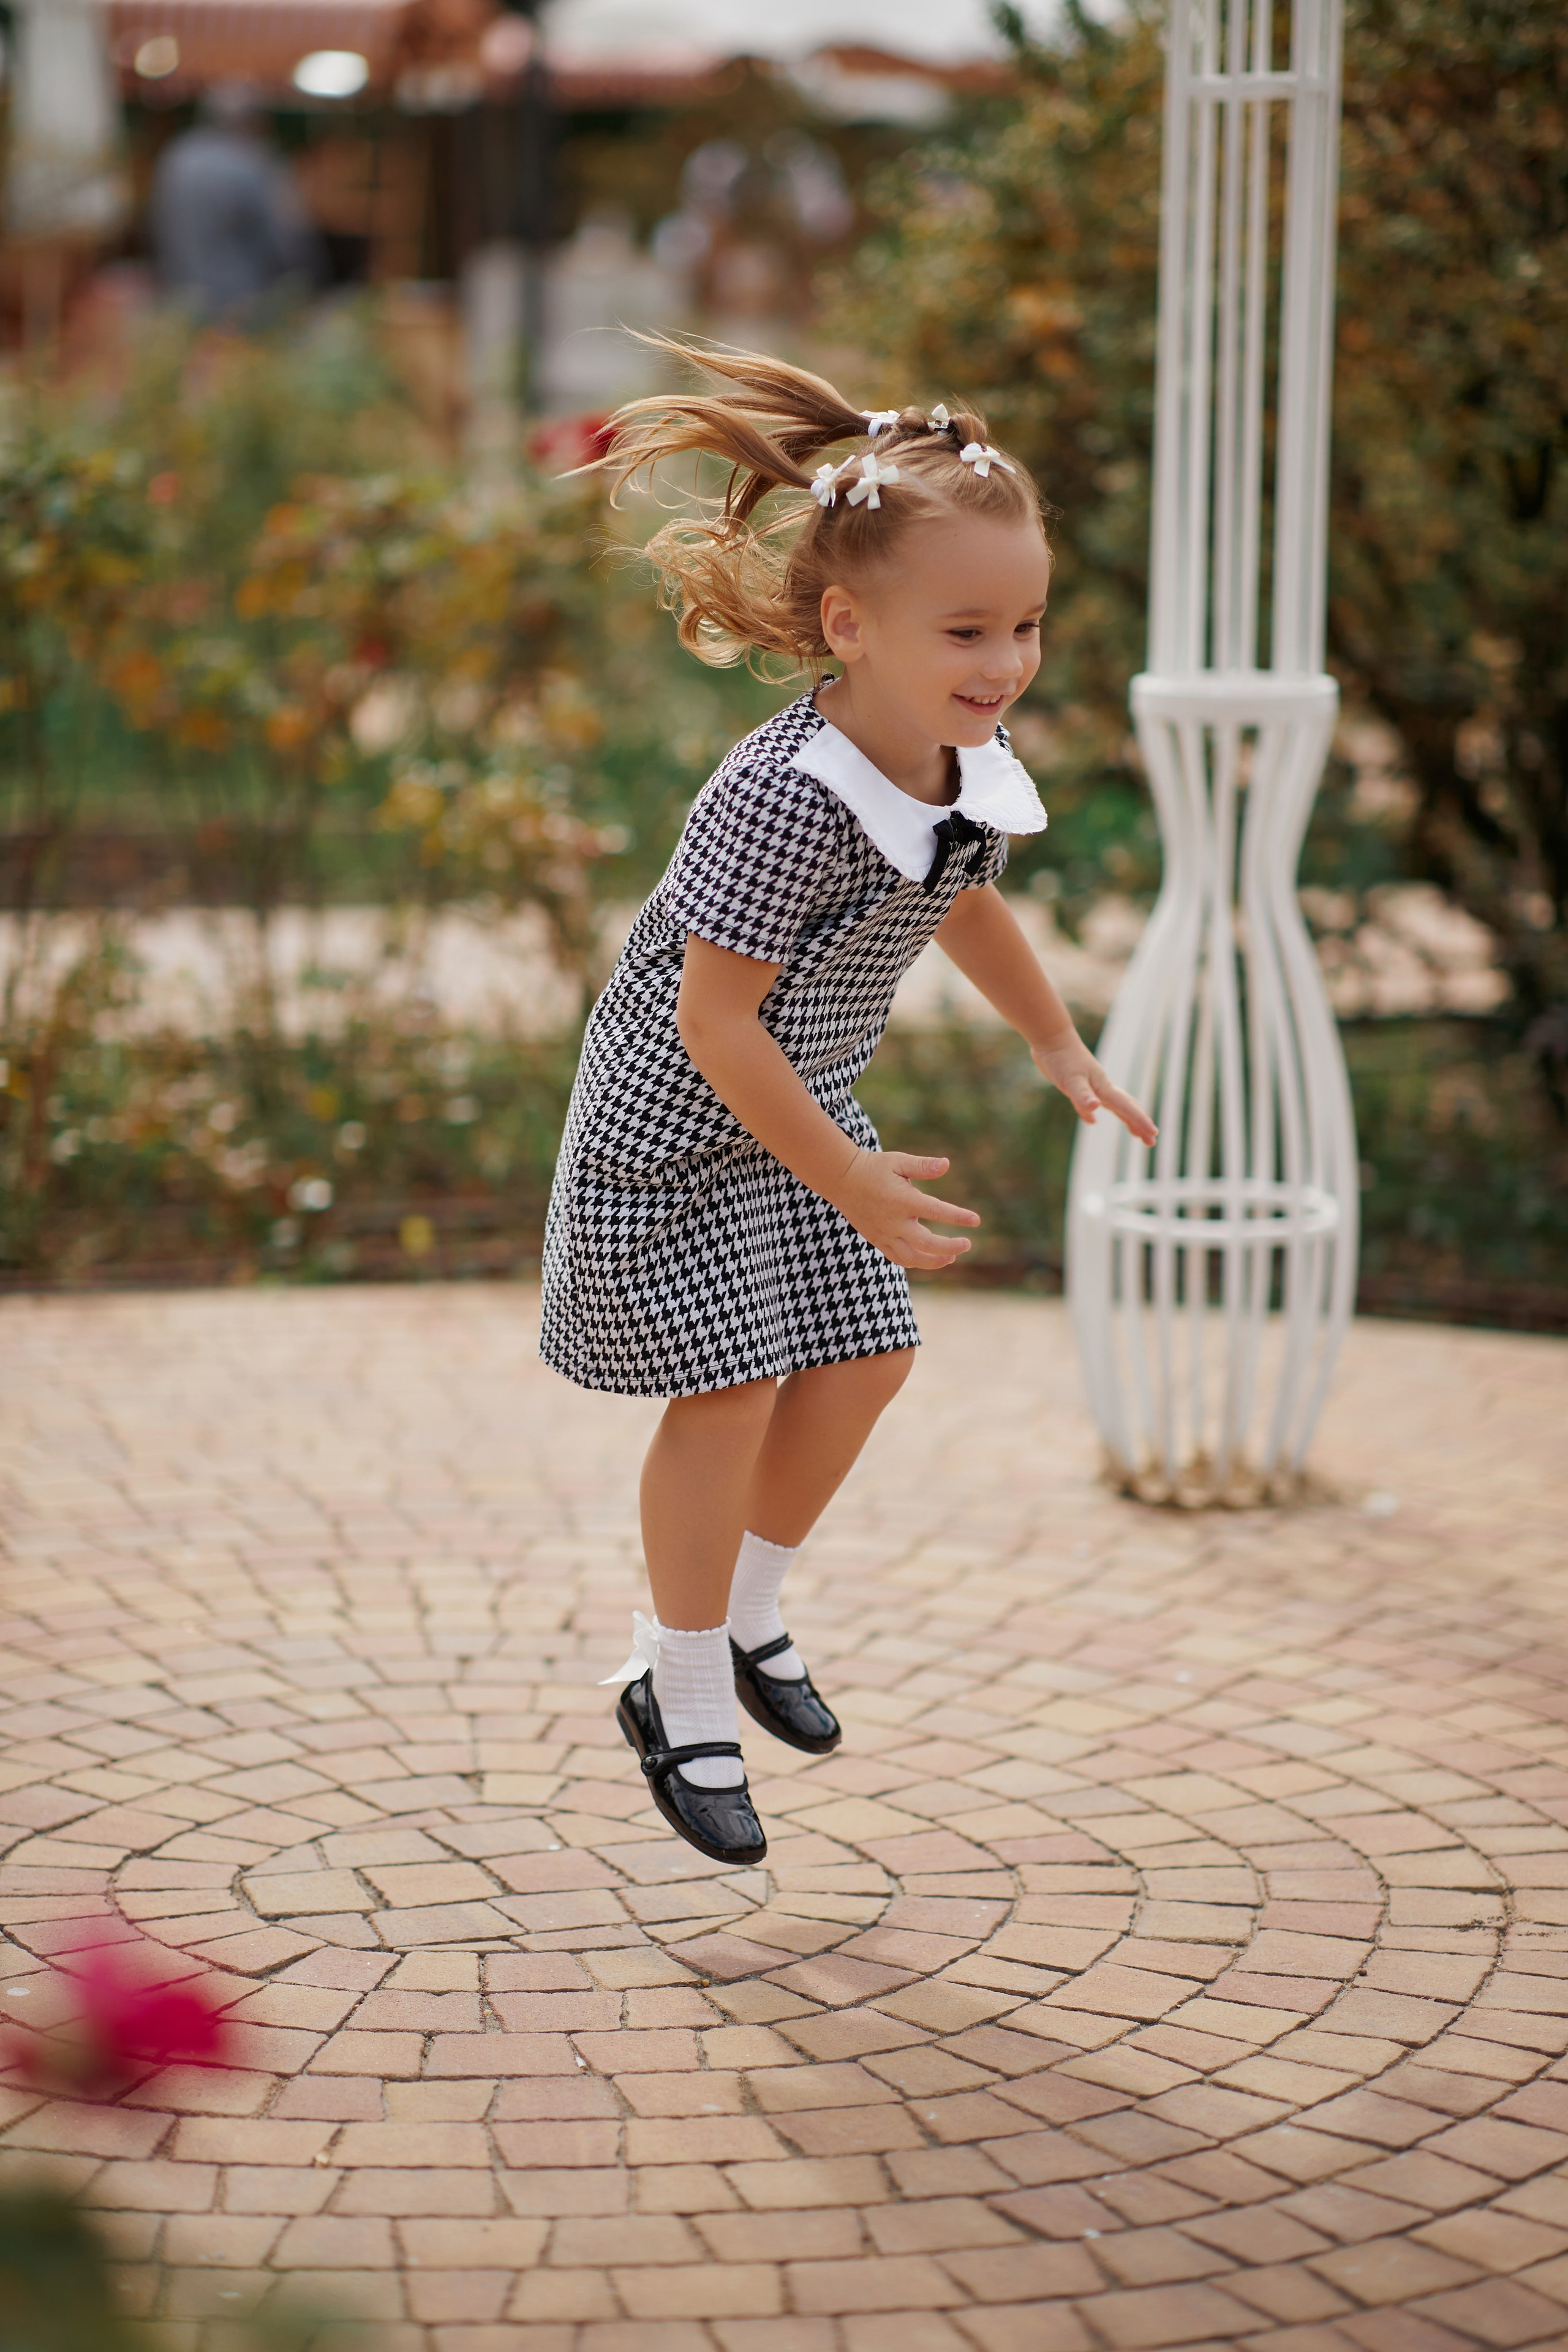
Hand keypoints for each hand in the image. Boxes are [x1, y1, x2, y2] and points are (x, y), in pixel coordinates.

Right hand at [825, 1147, 980, 1270]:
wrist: (842, 1179)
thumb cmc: (873, 1167)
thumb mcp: (898, 1161)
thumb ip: (923, 1166)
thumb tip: (946, 1164)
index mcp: (903, 1199)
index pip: (937, 1211)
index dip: (958, 1217)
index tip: (975, 1220)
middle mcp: (894, 1221)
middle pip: (927, 1244)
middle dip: (950, 1247)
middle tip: (966, 1244)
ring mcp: (884, 1234)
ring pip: (912, 1258)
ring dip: (934, 1261)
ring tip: (950, 1258)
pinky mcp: (876, 1240)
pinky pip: (898, 1258)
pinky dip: (915, 1261)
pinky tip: (927, 1258)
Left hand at [1033, 1032, 1156, 1143]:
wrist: (1051, 1038)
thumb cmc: (1061, 1059)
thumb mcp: (1071, 1079)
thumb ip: (1082, 1095)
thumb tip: (1095, 1109)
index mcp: (1103, 1088)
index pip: (1126, 1107)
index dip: (1140, 1121)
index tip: (1154, 1135)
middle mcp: (1101, 1087)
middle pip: (1126, 1108)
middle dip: (1139, 1124)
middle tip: (1152, 1141)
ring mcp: (1091, 1086)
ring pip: (1114, 1106)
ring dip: (1125, 1119)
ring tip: (1135, 1133)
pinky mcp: (1078, 1086)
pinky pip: (1092, 1104)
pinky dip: (1094, 1113)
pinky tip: (1092, 1120)